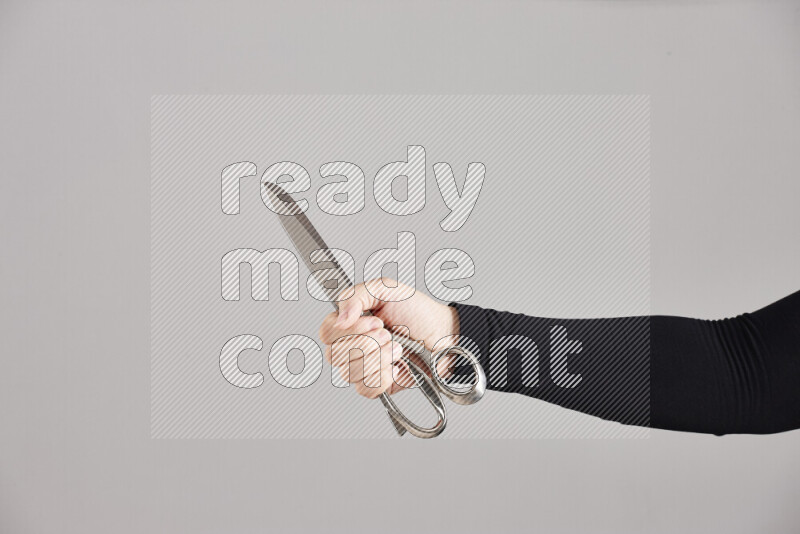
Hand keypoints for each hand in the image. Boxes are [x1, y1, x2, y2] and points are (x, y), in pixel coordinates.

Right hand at [318, 278, 459, 398]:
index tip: (375, 321)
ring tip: (397, 348)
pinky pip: (366, 389)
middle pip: (334, 355)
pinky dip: (383, 376)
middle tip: (388, 334)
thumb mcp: (386, 289)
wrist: (445, 334)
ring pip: (349, 373)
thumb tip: (340, 318)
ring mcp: (363, 367)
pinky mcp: (378, 385)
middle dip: (367, 343)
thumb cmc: (418, 311)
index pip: (326, 332)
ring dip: (378, 358)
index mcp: (349, 323)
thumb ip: (355, 295)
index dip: (348, 330)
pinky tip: (396, 366)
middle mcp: (352, 346)